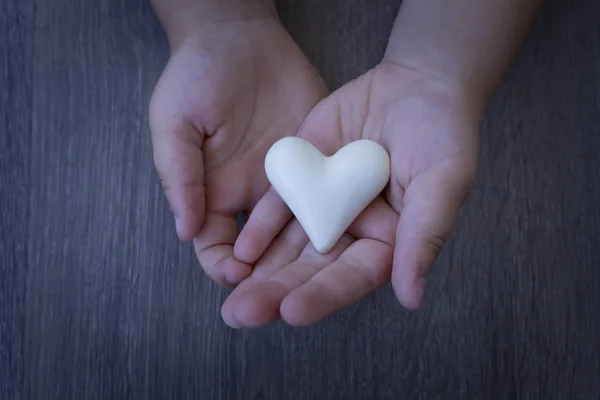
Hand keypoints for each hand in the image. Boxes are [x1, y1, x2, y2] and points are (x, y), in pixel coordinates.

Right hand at [149, 6, 326, 285]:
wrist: (239, 36)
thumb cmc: (195, 76)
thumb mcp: (174, 124)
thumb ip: (179, 176)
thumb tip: (184, 230)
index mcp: (211, 196)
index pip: (217, 250)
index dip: (226, 268)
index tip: (240, 276)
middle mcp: (251, 199)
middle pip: (264, 254)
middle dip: (273, 282)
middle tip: (289, 308)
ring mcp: (287, 183)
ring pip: (302, 233)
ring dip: (316, 259)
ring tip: (335, 279)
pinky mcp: (316, 162)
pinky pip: (330, 195)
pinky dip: (344, 216)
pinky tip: (359, 233)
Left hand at [223, 62, 479, 326]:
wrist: (416, 81)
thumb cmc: (442, 132)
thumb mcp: (443, 181)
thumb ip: (423, 235)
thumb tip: (411, 298)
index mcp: (386, 241)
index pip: (352, 276)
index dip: (324, 295)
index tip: (292, 311)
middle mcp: (350, 230)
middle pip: (311, 268)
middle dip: (277, 291)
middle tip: (241, 314)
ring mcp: (323, 204)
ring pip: (287, 244)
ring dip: (259, 270)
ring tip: (230, 298)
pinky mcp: (302, 177)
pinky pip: (276, 205)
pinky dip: (258, 226)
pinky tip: (237, 249)